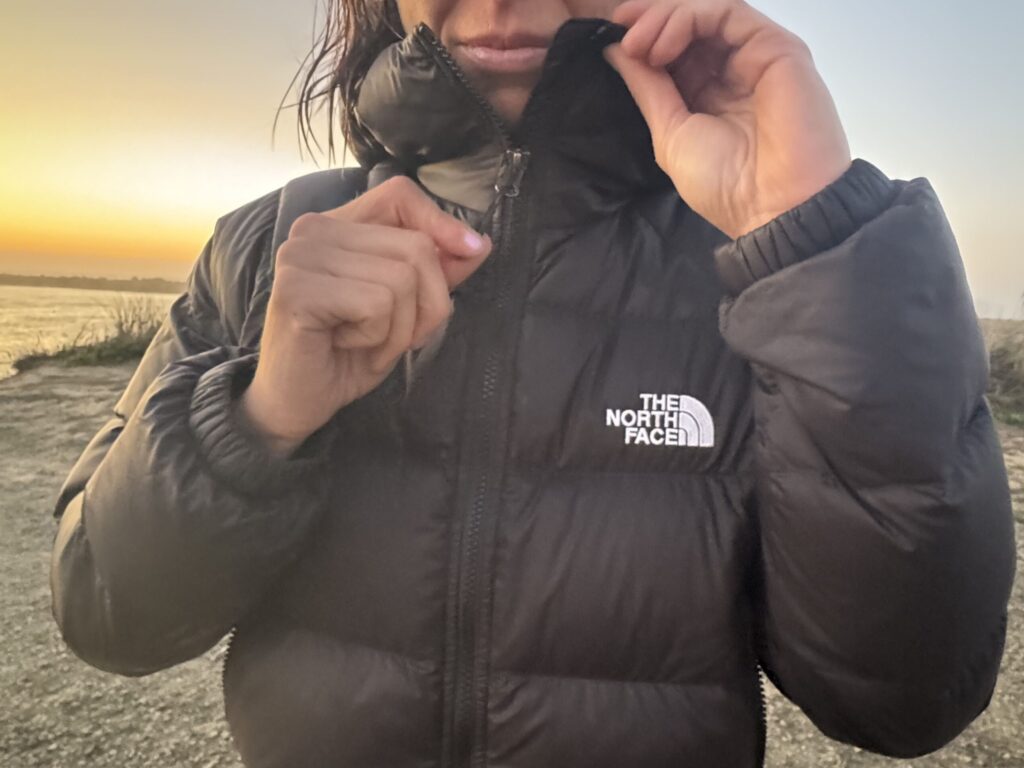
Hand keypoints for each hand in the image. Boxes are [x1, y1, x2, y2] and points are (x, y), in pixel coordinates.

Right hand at [239, 175, 492, 456]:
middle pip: (415, 245)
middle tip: (398, 336)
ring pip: (401, 278)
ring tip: (368, 343)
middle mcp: (313, 229)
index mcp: (338, 225)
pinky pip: (377, 304)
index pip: (399, 195)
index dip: (440, 221)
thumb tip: (479, 244)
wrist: (297, 401)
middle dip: (428, 303)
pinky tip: (345, 345)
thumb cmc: (348, 354)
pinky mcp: (297, 289)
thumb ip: (437, 272)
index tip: (470, 251)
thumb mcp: (406, 309)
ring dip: (400, 327)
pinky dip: (377, 337)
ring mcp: (300, 256)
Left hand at [602, 0, 851, 238]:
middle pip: (692, 24)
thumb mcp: (670, 132)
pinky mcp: (776, 47)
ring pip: (709, 13)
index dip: (646, 35)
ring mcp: (757, 56)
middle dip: (651, 20)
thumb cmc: (726, 185)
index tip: (614, 36)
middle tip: (623, 33)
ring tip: (639, 44)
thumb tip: (617, 52)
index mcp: (713, 94)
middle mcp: (736, 71)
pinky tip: (663, 45)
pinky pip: (728, 13)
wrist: (772, 206)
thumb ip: (648, 88)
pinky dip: (689, 18)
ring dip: (666, 18)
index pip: (678, 48)